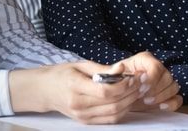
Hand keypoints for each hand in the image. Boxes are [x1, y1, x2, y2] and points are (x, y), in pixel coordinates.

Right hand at [9, 60, 142, 123]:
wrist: (45, 90)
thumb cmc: (63, 74)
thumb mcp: (80, 65)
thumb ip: (102, 68)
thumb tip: (122, 69)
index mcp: (75, 86)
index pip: (105, 91)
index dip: (123, 85)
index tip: (134, 76)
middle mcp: (78, 104)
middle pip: (112, 104)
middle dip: (131, 93)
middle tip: (142, 82)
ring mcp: (82, 116)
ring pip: (114, 114)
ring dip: (130, 102)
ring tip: (138, 90)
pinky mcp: (85, 122)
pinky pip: (109, 119)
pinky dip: (122, 111)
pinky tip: (128, 100)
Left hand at [114, 51, 181, 111]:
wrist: (120, 92)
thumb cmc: (117, 81)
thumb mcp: (112, 75)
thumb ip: (113, 72)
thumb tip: (119, 68)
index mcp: (145, 60)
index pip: (156, 66)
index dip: (151, 79)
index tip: (141, 88)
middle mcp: (158, 68)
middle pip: (167, 77)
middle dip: (155, 89)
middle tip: (142, 96)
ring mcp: (164, 82)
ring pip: (174, 87)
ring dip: (162, 96)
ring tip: (147, 101)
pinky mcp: (167, 95)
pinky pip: (178, 99)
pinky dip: (171, 104)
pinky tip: (160, 107)